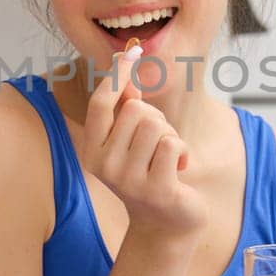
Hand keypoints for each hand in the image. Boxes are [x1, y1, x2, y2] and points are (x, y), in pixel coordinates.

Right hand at [81, 46, 205, 240]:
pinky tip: (179, 170)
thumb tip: (126, 62)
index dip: (117, 75)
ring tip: (167, 158)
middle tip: (158, 143)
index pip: (101, 104)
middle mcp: (104, 166)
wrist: (165, 223)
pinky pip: (173, 145)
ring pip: (156, 125)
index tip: (132, 51)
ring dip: (170, 136)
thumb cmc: (149, 173)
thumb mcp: (131, 141)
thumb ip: (126, 107)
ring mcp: (129, 180)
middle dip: (156, 118)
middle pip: (136, 110)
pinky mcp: (156, 190)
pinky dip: (182, 152)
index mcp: (93, 151)